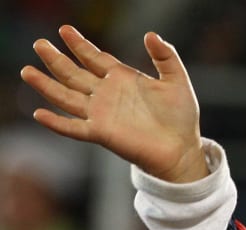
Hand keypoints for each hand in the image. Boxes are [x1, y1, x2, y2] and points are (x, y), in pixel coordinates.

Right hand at [20, 25, 208, 182]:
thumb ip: (165, 57)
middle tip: (39, 43)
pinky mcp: (101, 133)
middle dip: (56, 59)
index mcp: (122, 79)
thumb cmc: (181, 118)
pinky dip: (56, 122)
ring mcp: (101, 114)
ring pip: (66, 97)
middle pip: (74, 74)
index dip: (79, 44)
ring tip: (27, 71)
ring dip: (47, 85)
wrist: (183, 148)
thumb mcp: (177, 81)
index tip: (65, 30)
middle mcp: (107, 95)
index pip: (94, 58)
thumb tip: (151, 34)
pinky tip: (39, 114)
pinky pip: (74, 127)